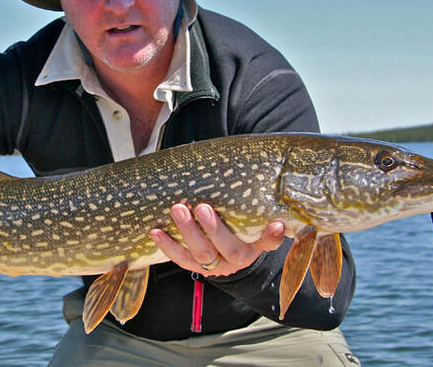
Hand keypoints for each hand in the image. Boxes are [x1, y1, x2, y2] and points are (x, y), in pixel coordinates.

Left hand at [150, 202, 284, 276]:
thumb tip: (252, 166)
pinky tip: (156, 231)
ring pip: (203, 254)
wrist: (223, 251)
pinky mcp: (195, 267)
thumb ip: (252, 199)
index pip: (269, 241)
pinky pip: (180, 258)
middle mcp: (238, 258)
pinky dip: (168, 245)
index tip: (276, 224)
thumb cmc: (236, 221)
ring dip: (188, 232)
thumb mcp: (248, 213)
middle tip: (202, 207)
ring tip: (177, 210)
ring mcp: (216, 265)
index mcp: (256, 244)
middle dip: (215, 229)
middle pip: (230, 249)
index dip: (273, 236)